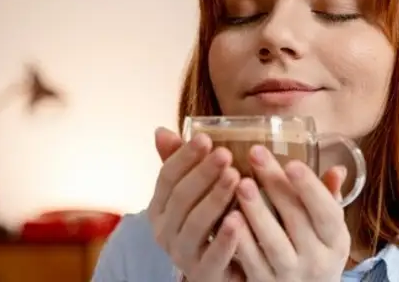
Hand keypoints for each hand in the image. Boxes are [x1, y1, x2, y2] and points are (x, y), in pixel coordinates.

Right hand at [146, 127, 244, 281]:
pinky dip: (224, 238)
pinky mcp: (204, 273)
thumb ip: (179, 164)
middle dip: (203, 173)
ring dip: (215, 199)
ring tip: (235, 177)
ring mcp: (183, 254)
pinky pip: (213, 256)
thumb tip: (161, 130)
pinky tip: (238, 219)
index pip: (167, 177)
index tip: (205, 138)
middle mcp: (165, 231)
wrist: (218, 271)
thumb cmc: (209, 223)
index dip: (184, 157)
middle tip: (225, 154)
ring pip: (196, 224)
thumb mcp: (195, 193)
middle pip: (181, 197)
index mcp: (160, 207)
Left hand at [232, 145, 349, 281]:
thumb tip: (337, 167)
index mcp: (335, 241)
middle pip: (297, 220)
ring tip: (242, 184)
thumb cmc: (314, 254)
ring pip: (274, 242)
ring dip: (257, 212)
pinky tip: (229, 216)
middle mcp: (318, 260)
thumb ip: (327, 199)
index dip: (311, 188)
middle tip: (256, 155)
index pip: (328, 212)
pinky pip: (252, 262)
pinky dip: (242, 240)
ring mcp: (291, 276)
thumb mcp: (327, 232)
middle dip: (276, 186)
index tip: (292, 163)